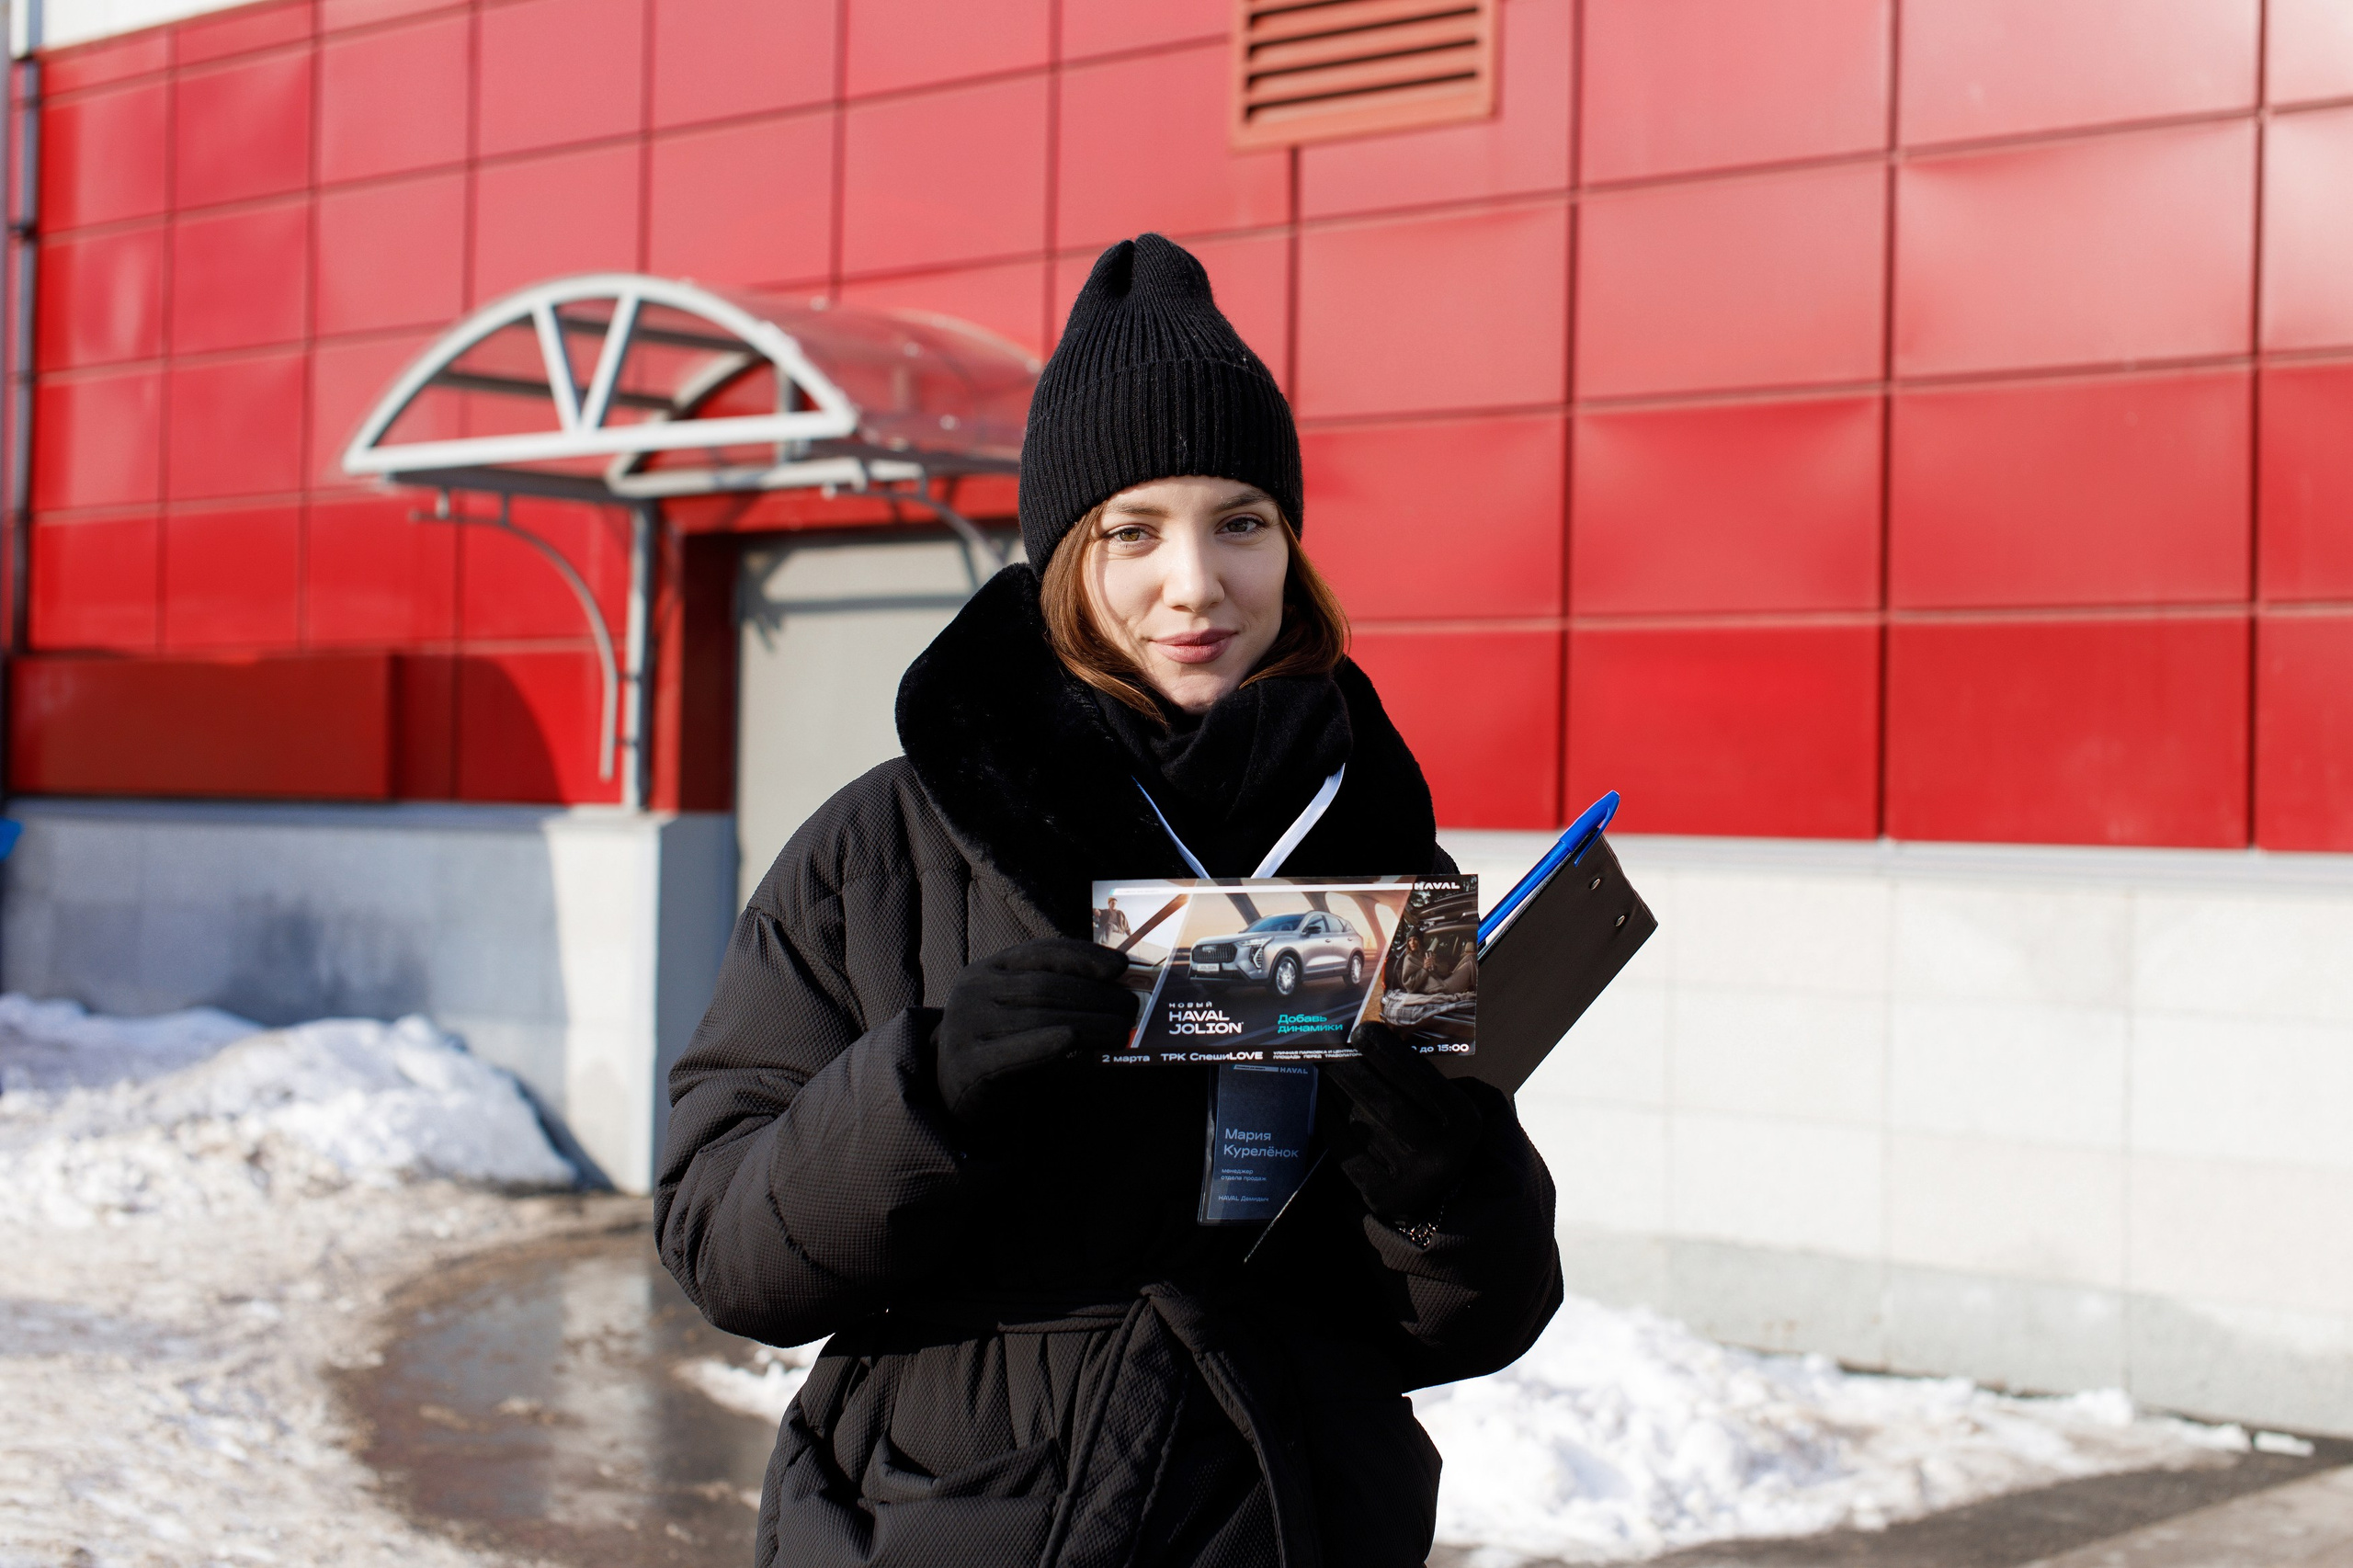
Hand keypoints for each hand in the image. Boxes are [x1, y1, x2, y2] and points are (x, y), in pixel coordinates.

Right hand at [934, 939, 1137, 1128]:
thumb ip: (1054, 997)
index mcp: (987, 970)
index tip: (1120, 967)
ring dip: (1089, 1022)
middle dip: (1096, 996)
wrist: (950, 1091)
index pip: (1040, 953)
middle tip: (1133, 1008)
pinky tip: (1073, 1041)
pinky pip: (1014, 1053)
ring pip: (1038, 1018)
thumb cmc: (999, 1046)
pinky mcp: (968, 1065)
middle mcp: (973, 992)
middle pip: (1045, 986)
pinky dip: (1046, 1045)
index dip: (1083, 956)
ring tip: (1123, 1031)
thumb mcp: (1018, 1012)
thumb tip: (1117, 992)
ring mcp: (966, 1027)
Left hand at [1323, 1022, 1482, 1223]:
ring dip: (1337, 1089)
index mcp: (1466, 1126)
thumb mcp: (1471, 1108)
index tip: (1364, 1031)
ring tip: (1326, 1067)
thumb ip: (1439, 1081)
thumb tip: (1390, 1043)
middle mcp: (1440, 1156)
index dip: (1387, 1052)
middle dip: (1352, 1068)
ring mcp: (1409, 1181)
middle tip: (1333, 1046)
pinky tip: (1324, 1098)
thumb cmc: (1457, 1142)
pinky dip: (1330, 1118)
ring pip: (1361, 1122)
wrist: (1459, 1207)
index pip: (1419, 1079)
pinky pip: (1345, 1149)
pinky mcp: (1381, 1200)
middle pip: (1383, 1100)